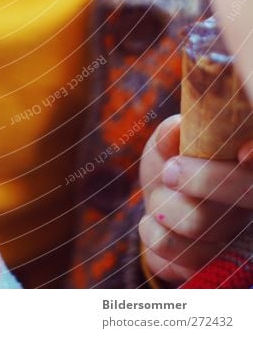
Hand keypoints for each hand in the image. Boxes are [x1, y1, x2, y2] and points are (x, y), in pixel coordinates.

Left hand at [139, 115, 252, 283]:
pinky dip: (154, 234)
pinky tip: (159, 225)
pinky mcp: (211, 268)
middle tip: (169, 172)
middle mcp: (248, 201)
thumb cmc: (170, 166)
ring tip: (159, 200)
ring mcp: (236, 239)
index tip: (243, 153)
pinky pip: (177, 253)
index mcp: (244, 165)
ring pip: (200, 222)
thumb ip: (170, 134)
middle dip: (200, 179)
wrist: (157, 209)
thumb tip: (176, 128)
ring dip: (162, 207)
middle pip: (243, 191)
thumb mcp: (167, 145)